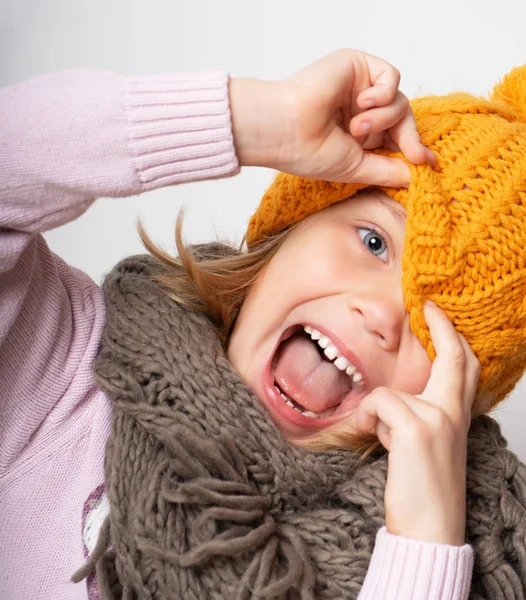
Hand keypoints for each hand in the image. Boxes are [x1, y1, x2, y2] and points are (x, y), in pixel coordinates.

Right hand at [229, 49, 434, 186]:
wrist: (286, 130)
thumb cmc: (310, 152)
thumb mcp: (358, 168)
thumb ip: (389, 170)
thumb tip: (419, 173)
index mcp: (358, 136)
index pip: (395, 139)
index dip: (412, 149)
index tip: (428, 163)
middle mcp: (360, 111)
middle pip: (403, 119)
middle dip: (408, 138)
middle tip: (413, 155)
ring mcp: (359, 88)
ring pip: (399, 101)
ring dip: (384, 119)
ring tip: (356, 129)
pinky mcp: (357, 66)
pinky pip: (391, 78)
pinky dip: (384, 94)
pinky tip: (362, 103)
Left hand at [355, 301, 479, 545]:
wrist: (429, 530)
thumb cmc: (424, 489)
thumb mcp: (429, 446)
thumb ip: (417, 417)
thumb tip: (390, 401)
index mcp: (457, 417)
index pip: (465, 368)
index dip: (452, 337)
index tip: (437, 314)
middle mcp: (452, 414)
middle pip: (454, 359)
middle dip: (442, 327)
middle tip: (426, 307)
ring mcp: (437, 419)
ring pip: (390, 393)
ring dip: (376, 414)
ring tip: (383, 440)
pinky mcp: (415, 429)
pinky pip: (378, 403)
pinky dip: (367, 418)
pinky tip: (373, 439)